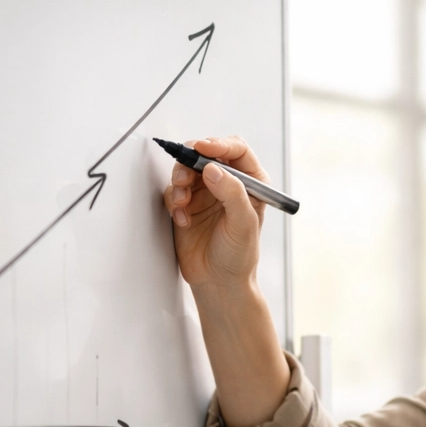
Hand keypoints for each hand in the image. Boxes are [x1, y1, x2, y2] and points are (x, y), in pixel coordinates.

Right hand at [164, 135, 268, 294]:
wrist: (218, 282)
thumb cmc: (239, 256)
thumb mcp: (243, 224)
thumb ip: (231, 194)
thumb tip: (213, 169)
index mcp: (251, 183)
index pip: (236, 150)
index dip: (218, 144)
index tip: (202, 148)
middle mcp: (228, 183)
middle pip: (206, 154)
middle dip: (192, 160)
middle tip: (185, 175)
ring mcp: (206, 193)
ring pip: (187, 169)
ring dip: (180, 180)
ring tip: (182, 201)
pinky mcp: (187, 205)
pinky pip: (174, 190)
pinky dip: (175, 201)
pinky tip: (183, 219)